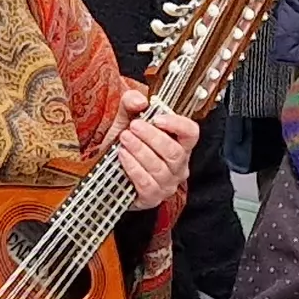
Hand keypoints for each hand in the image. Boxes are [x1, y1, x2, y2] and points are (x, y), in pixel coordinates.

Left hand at [108, 86, 202, 205]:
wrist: (107, 168)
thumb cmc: (125, 144)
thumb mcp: (126, 119)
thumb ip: (131, 103)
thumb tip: (139, 101)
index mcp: (179, 144)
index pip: (191, 133)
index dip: (177, 125)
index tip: (157, 118)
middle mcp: (178, 166)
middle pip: (174, 152)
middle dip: (151, 137)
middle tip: (133, 126)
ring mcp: (167, 184)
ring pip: (159, 168)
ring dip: (139, 151)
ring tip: (124, 139)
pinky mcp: (152, 197)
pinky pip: (147, 184)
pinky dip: (133, 168)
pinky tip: (123, 156)